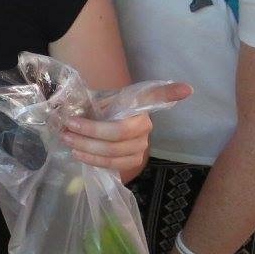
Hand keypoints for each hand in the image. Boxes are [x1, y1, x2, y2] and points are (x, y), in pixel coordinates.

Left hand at [62, 82, 192, 171]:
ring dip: (87, 147)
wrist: (97, 124)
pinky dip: (93, 159)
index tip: (187, 89)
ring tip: (67, 139)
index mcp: (137, 104)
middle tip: (67, 127)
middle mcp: (144, 124)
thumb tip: (68, 104)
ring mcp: (141, 144)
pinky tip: (78, 153)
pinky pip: (114, 165)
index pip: (156, 97)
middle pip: (119, 133)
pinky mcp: (134, 160)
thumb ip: (90, 101)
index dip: (170, 93)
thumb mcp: (93, 100)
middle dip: (90, 132)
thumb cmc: (97, 109)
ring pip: (114, 152)